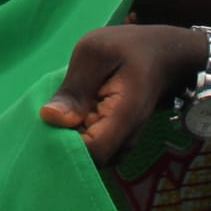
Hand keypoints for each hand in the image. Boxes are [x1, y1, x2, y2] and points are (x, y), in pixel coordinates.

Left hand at [41, 25, 205, 162]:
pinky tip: (69, 113)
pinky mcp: (112, 143)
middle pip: (85, 161)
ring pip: (84, 157)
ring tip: (60, 108)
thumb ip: (75, 87)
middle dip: (60, 142)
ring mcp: (120, 145)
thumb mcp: (95, 53)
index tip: (47, 123)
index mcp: (124, 118)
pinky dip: (73, 135)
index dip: (64, 144)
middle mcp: (124, 141)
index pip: (92, 153)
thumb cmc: (129, 49)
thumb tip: (48, 118)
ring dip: (65, 138)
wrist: (163, 56)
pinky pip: (87, 148)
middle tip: (47, 112)